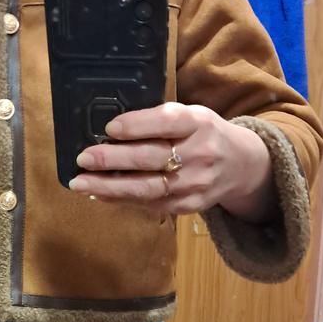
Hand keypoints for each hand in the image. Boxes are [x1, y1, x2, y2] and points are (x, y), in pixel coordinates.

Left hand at [68, 102, 278, 221]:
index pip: (167, 122)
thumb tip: (110, 130)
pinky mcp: (188, 205)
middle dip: (112, 159)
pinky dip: (121, 199)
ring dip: (109, 186)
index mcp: (199, 123)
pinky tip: (99, 193)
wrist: (241, 166)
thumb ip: (159, 120)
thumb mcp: (191, 116)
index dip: (136, 126)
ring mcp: (194, 184)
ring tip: (81, 183)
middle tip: (83, 158)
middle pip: (151, 158)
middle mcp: (200, 154)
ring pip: (146, 188)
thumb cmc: (204, 134)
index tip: (109, 128)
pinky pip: (150, 204)